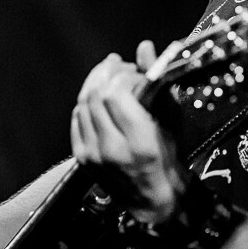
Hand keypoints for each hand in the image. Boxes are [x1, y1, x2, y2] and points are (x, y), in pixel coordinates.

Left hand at [69, 40, 189, 223]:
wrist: (155, 200)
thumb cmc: (169, 158)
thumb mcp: (171, 118)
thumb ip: (156, 82)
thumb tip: (144, 48)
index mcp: (139, 141)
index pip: (114, 94)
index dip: (123, 76)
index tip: (136, 75)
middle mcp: (112, 149)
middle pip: (94, 96)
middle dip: (107, 74)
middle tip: (121, 68)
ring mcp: (93, 155)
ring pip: (82, 105)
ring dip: (96, 85)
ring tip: (111, 80)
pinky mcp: (82, 158)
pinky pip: (76, 119)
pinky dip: (86, 104)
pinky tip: (100, 101)